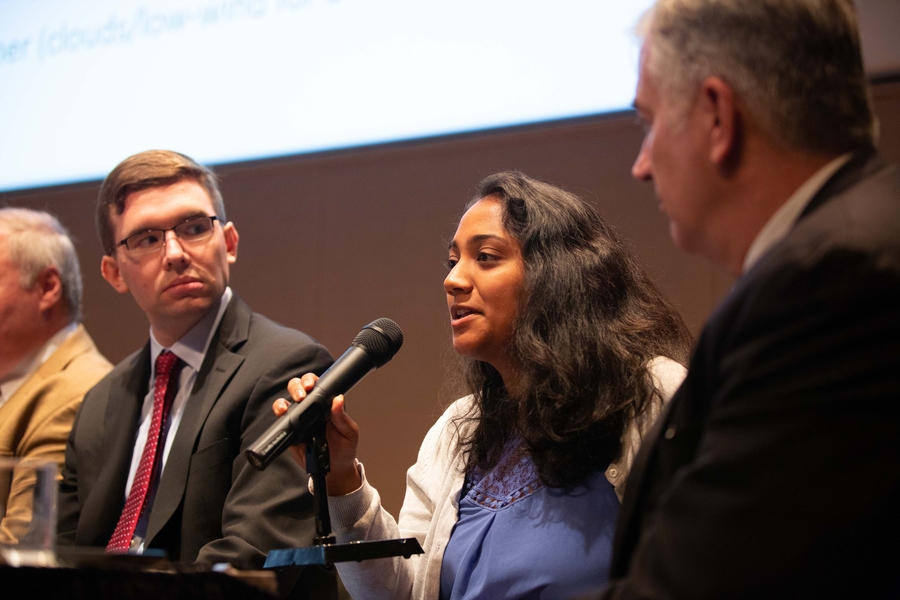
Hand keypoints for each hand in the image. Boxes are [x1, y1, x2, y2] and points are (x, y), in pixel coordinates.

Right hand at [272, 373, 361, 495]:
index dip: (311, 381)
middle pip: (298, 389)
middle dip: (296, 387)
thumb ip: (342, 417)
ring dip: (283, 402)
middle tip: (301, 396)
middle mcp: (311, 409)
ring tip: (285, 408)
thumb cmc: (345, 448)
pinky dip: (279, 418)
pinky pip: (281, 423)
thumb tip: (339, 399)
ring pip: (286, 403)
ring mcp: (300, 420)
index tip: (311, 386)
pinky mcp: (291, 433)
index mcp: (327, 405)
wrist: (335, 469)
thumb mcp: (349, 433)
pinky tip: (282, 418)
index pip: (317, 386)